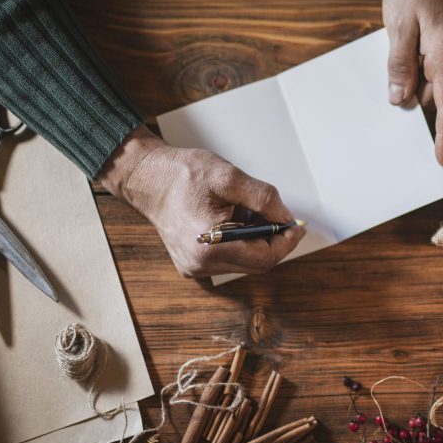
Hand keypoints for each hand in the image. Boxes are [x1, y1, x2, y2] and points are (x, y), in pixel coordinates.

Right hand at [99, 126, 303, 277]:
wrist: (146, 178)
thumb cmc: (182, 174)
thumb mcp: (229, 177)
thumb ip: (263, 198)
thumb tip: (285, 217)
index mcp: (210, 246)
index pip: (265, 258)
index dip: (286, 242)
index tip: (296, 226)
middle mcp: (201, 264)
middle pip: (256, 262)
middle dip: (270, 237)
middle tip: (269, 211)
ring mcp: (194, 267)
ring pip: (244, 261)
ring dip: (253, 238)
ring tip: (239, 210)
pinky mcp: (191, 264)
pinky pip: (228, 259)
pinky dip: (238, 241)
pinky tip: (227, 219)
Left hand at [383, 0, 442, 166]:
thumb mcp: (398, 23)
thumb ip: (400, 63)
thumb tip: (399, 100)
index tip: (441, 160)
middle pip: (440, 101)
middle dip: (418, 106)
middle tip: (397, 91)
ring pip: (439, 91)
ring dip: (419, 89)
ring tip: (403, 62)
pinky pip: (441, 78)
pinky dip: (424, 78)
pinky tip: (410, 61)